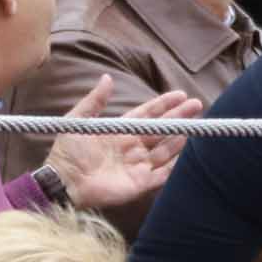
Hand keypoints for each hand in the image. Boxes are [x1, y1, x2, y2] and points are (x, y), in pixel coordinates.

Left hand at [44, 80, 200, 210]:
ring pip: (165, 150)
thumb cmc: (67, 152)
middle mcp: (132, 148)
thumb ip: (95, 100)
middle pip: (161, 130)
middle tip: (198, 105)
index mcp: (120, 131)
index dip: (164, 104)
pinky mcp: (140, 184)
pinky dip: (176, 166)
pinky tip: (188, 155)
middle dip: (179, 117)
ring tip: (195, 126)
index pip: (148, 115)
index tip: (181, 95)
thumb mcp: (78, 120)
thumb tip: (108, 77)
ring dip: (179, 138)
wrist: (63, 181)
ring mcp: (137, 166)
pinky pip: (163, 174)